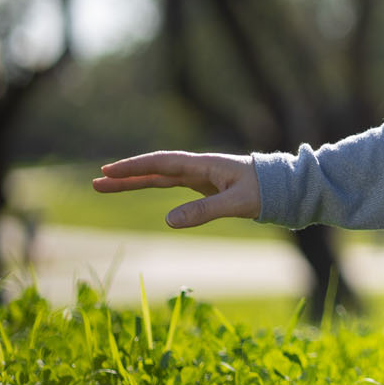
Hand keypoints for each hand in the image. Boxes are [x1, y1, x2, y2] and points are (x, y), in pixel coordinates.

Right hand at [92, 151, 261, 228]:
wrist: (286, 187)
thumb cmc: (265, 191)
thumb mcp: (236, 203)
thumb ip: (204, 211)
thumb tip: (168, 221)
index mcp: (204, 165)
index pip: (162, 164)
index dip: (135, 167)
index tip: (109, 170)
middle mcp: (199, 167)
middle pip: (155, 169)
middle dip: (126, 174)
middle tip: (97, 181)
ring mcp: (201, 176)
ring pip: (161, 177)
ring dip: (135, 180)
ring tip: (107, 185)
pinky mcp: (206, 185)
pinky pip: (172, 184)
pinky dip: (154, 184)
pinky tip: (140, 186)